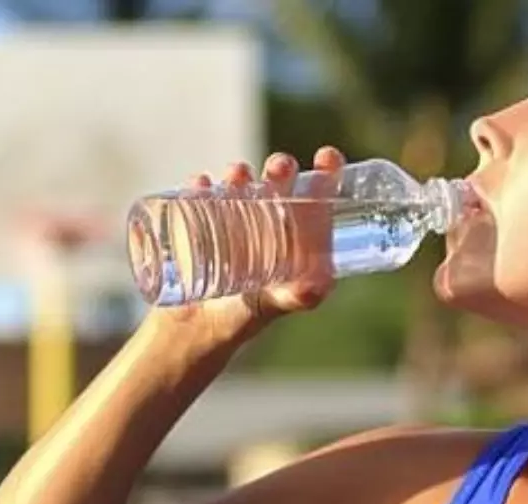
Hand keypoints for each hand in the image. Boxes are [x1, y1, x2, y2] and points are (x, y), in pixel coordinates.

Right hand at [156, 147, 344, 339]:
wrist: (202, 324)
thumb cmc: (249, 312)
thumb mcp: (276, 304)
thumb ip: (298, 297)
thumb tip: (314, 288)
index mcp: (296, 231)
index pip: (316, 194)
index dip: (325, 172)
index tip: (328, 156)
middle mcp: (268, 216)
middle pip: (278, 181)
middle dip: (280, 168)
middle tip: (279, 167)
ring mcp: (233, 214)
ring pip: (241, 183)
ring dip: (240, 173)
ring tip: (238, 175)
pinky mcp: (200, 219)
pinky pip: (201, 195)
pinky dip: (201, 187)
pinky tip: (201, 185)